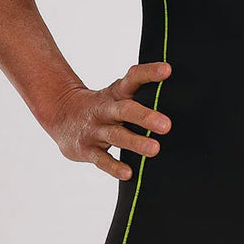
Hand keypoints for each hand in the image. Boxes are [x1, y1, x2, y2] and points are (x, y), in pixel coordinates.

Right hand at [43, 61, 172, 179]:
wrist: (61, 115)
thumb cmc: (103, 107)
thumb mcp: (117, 95)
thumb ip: (142, 95)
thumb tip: (182, 99)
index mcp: (116, 93)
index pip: (133, 78)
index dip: (149, 73)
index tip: (167, 70)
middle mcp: (105, 109)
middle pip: (125, 110)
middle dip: (145, 117)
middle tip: (166, 125)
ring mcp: (95, 129)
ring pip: (116, 135)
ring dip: (135, 142)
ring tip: (154, 149)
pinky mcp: (86, 149)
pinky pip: (102, 159)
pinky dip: (114, 167)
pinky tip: (128, 173)